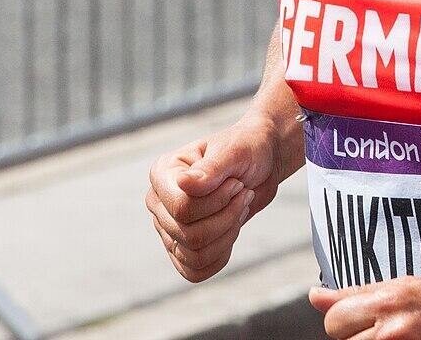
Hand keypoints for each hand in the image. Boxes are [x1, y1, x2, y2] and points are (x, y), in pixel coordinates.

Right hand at [146, 114, 279, 281]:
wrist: (261, 163)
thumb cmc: (246, 150)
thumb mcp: (234, 152)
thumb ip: (210, 169)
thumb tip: (184, 183)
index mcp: (163, 174)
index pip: (182, 208)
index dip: (218, 201)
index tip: (237, 182)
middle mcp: (159, 202)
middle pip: (190, 235)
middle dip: (227, 217)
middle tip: (242, 193)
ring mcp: (168, 227)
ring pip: (194, 255)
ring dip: (228, 235)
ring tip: (238, 208)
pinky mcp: (182, 248)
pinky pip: (195, 271)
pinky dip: (221, 255)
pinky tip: (231, 230)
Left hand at [309, 277, 420, 339]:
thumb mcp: (404, 287)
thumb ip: (358, 294)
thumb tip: (315, 296)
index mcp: (388, 298)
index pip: (334, 316)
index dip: (340, 318)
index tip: (352, 319)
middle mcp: (391, 324)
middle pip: (338, 335)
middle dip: (350, 333)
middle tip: (375, 329)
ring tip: (389, 336)